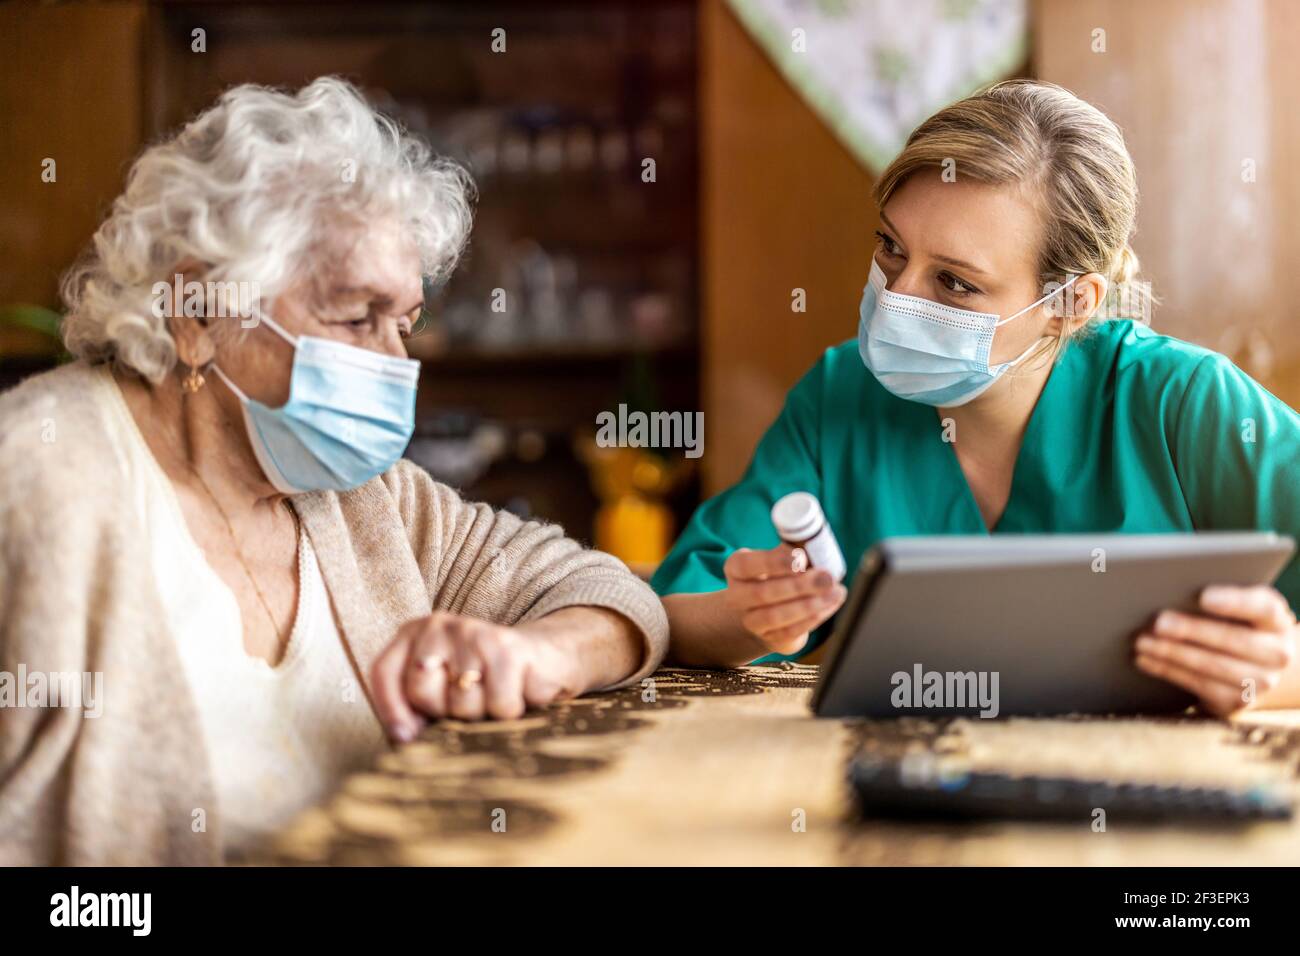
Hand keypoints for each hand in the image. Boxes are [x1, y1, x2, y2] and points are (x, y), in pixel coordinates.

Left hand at [370, 610, 581, 739]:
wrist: (546, 656)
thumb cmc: (486, 682)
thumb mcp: (442, 690)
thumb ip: (412, 710)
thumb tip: (403, 740)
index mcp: (414, 633)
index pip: (384, 672)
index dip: (391, 711)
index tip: (407, 738)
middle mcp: (439, 625)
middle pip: (421, 692)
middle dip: (444, 713)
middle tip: (468, 703)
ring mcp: (474, 633)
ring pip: (462, 704)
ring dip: (482, 715)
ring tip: (493, 696)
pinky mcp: (507, 648)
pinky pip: (499, 705)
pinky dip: (510, 712)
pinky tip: (517, 692)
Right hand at [723, 543, 847, 656]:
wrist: (769, 610)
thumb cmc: (779, 575)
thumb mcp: (781, 558)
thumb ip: (795, 552)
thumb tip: (817, 551)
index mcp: (736, 569)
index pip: (746, 565)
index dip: (773, 562)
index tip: (800, 558)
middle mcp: (736, 597)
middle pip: (762, 593)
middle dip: (798, 586)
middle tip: (827, 577)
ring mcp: (751, 621)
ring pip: (775, 616)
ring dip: (809, 605)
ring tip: (835, 592)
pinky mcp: (769, 638)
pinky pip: (790, 631)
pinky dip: (812, 618)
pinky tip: (830, 605)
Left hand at [1134, 585, 1296, 716]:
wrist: (1253, 667)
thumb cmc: (1235, 625)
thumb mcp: (1237, 610)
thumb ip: (1215, 600)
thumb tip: (1170, 591)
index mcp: (1276, 620)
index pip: (1263, 607)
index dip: (1235, 602)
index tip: (1204, 596)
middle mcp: (1277, 653)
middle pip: (1233, 639)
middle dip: (1192, 630)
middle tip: (1158, 622)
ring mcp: (1260, 682)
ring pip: (1212, 666)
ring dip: (1172, 653)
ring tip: (1142, 641)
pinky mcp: (1236, 702)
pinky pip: (1198, 685)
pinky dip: (1168, 671)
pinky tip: (1145, 660)